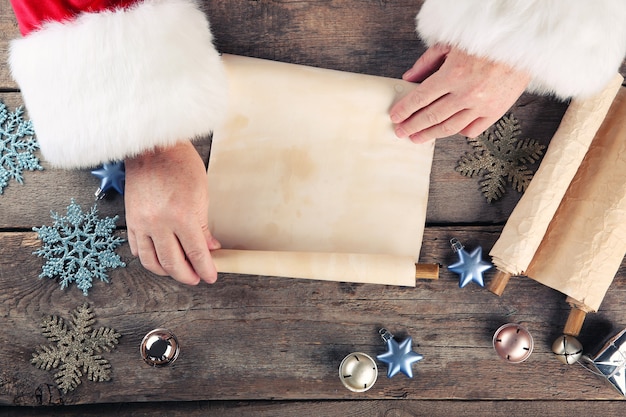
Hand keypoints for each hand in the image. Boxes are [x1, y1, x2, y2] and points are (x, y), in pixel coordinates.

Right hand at [125, 140, 219, 284]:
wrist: (153, 149)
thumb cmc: (181, 165)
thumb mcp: (201, 194)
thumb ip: (203, 225)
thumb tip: (209, 247)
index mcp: (182, 216)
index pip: (196, 253)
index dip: (205, 269)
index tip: (211, 276)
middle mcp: (159, 224)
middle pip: (173, 263)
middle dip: (187, 276)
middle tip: (196, 278)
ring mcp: (142, 223)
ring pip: (152, 261)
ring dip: (166, 271)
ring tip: (178, 272)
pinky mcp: (131, 220)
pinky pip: (137, 249)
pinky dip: (149, 259)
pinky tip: (159, 259)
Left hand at [390, 44, 530, 142]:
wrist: (523, 44)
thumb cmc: (486, 41)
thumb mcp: (451, 44)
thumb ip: (427, 62)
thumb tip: (408, 78)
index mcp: (453, 74)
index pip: (420, 98)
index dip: (404, 110)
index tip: (395, 117)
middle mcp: (466, 94)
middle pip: (431, 117)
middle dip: (412, 126)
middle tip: (401, 132)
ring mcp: (482, 105)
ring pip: (449, 128)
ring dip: (430, 134)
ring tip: (417, 138)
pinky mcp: (496, 112)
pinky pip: (472, 130)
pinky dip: (458, 132)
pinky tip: (448, 130)